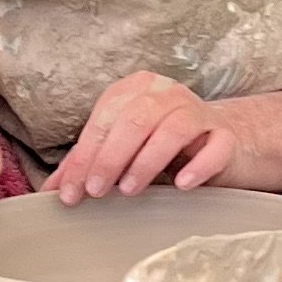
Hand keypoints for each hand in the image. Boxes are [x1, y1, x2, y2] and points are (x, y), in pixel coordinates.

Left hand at [45, 72, 242, 205]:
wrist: (223, 142)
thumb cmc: (165, 145)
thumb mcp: (124, 148)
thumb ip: (91, 162)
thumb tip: (55, 190)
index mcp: (135, 89)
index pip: (105, 119)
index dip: (85, 155)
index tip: (71, 191)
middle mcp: (167, 93)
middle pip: (135, 120)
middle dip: (110, 157)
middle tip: (96, 190)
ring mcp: (199, 112)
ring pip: (172, 129)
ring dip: (148, 160)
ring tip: (130, 189)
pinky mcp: (226, 136)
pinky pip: (215, 147)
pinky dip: (198, 165)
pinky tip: (182, 184)